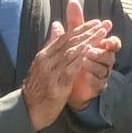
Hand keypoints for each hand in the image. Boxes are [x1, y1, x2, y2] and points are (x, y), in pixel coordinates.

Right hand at [21, 7, 112, 129]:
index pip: (64, 37)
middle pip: (70, 42)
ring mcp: (52, 74)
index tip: (95, 22)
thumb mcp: (41, 63)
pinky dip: (81, 58)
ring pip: (72, 52)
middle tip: (103, 25)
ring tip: (102, 34)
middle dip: (88, 32)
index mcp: (43, 55)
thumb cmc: (36, 86)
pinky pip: (71, 69)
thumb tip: (57, 25)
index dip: (81, 28)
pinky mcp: (58, 86)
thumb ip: (51, 45)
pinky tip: (90, 51)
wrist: (28, 109)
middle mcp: (46, 62)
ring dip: (88, 41)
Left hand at [63, 1, 121, 111]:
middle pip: (110, 56)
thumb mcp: (74, 37)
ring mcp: (102, 74)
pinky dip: (92, 78)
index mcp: (102, 48)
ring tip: (84, 60)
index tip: (107, 39)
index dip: (113, 41)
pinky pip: (98, 83)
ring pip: (104, 69)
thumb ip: (75, 21)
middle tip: (89, 49)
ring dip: (94, 64)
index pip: (113, 43)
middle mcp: (105, 60)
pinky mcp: (97, 86)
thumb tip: (72, 2)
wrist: (69, 81)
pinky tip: (84, 75)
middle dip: (100, 52)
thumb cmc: (76, 55)